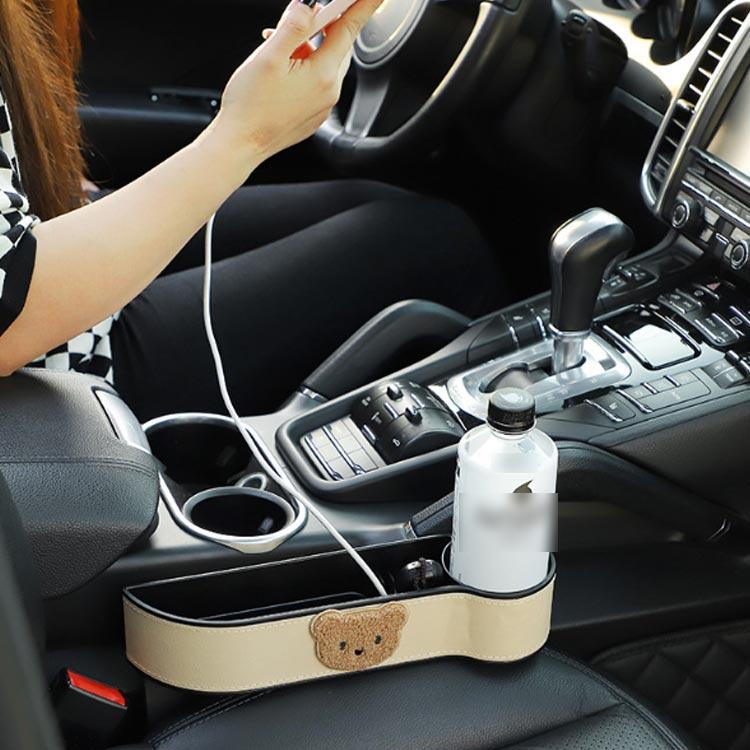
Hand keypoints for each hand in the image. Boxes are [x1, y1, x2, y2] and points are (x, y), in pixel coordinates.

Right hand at [213, 0, 383, 165]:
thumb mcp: (268, 57)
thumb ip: (292, 28)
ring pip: (324, 64)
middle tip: (302, 16)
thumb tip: (307, 7)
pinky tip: (281, 69)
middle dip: (322, 26)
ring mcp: (322, 106)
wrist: (240, 144)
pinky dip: (304, 68)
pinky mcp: (312, 115)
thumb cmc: (250, 106)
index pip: (349, 29)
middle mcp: (328, 93)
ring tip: (278, 47)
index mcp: (322, 75)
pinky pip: (316, 83)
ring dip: (307, 48)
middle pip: (337, 46)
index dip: (363, 6)